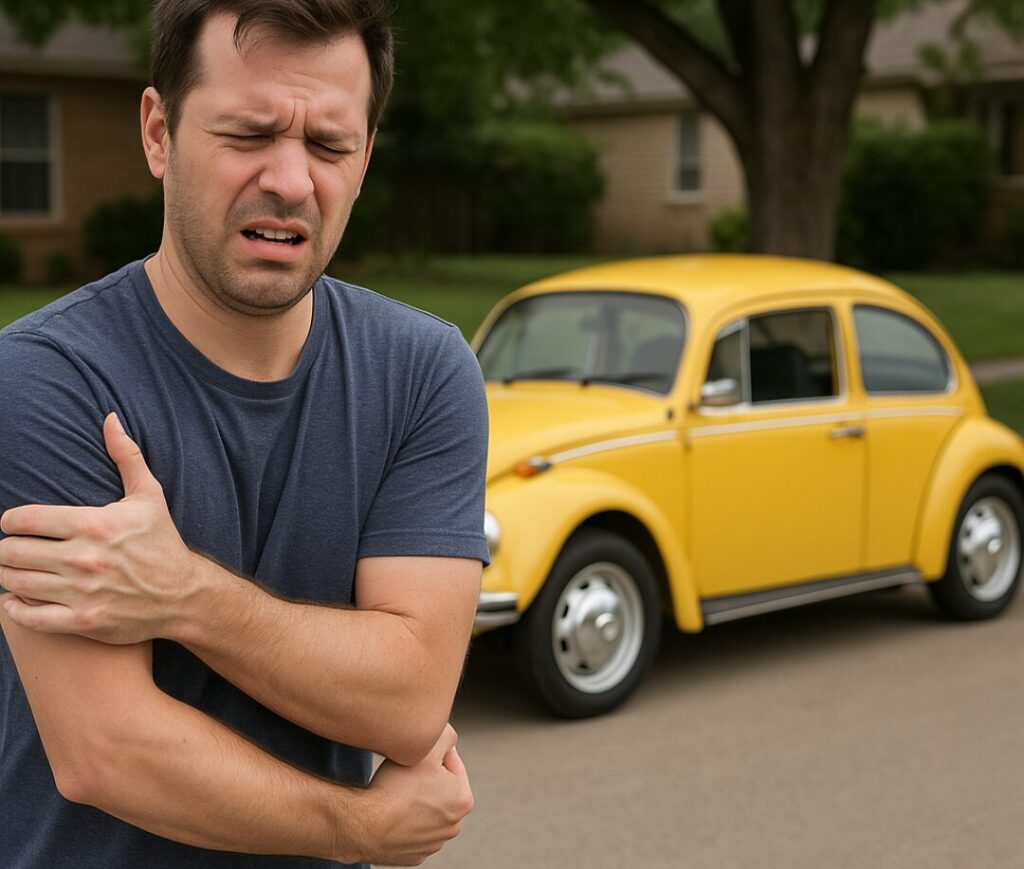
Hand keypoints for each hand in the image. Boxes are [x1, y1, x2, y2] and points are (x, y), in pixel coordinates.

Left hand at [0, 413, 199, 642]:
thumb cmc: (163, 544)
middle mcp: (84, 558)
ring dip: (8, 575)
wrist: (185, 596)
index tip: (14, 525)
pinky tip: (18, 598)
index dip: (11, 521)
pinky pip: (28, 616)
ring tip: (16, 570)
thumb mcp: (149, 496)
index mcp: (94, 524)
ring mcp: (82, 592)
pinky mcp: (82, 621)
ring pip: (15, 582)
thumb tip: (110, 418)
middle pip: (11, 552)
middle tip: (11, 549)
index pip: (24, 519)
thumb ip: (126, 456)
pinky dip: (15, 607)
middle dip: (4, 549)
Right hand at [352, 724, 473, 865]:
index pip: (450, 762)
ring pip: (426, 809)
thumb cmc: (395, 788)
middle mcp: (453, 825)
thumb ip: (445, 736)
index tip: (413, 759)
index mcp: (463, 800)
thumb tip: (449, 737)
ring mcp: (434, 843)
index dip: (430, 754)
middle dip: (425, 778)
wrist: (365, 826)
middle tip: (404, 774)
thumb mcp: (425, 749)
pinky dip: (404, 820)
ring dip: (415, 800)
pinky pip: (412, 829)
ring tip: (396, 794)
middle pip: (440, 787)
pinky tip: (391, 813)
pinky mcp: (415, 855)